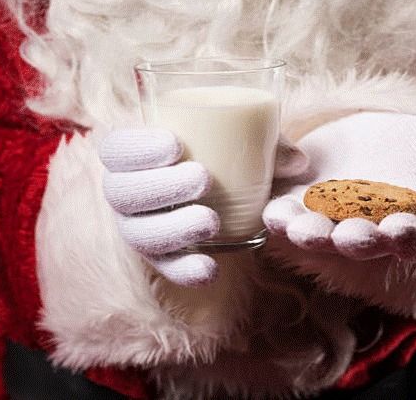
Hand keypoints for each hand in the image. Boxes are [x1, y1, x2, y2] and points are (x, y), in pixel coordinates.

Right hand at [98, 128, 307, 285]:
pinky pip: (165, 268)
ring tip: (210, 221)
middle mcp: (128, 193)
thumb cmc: (224, 156)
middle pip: (122, 192)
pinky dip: (185, 270)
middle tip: (203, 178)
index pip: (116, 148)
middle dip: (160, 186)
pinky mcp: (161, 257)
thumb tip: (299, 162)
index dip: (136, 147)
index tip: (175, 144)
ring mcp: (140, 228)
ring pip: (139, 234)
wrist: (217, 195)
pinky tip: (210, 269)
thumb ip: (268, 145)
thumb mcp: (243, 144)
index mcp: (135, 154)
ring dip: (172, 228)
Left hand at [263, 112, 415, 262]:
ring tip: (302, 228)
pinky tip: (273, 214)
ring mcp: (330, 222)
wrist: (370, 136)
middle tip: (349, 236)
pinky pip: (287, 218)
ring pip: (321, 235)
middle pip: (362, 243)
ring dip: (311, 234)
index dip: (408, 237)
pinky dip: (279, 218)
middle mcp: (367, 232)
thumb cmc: (410, 147)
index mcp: (408, 224)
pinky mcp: (298, 206)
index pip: (413, 240)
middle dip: (356, 241)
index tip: (402, 228)